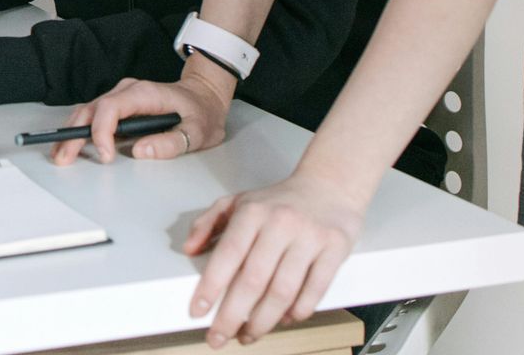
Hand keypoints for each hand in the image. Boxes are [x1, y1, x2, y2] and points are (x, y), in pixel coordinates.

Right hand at [50, 71, 229, 165]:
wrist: (205, 96)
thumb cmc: (201, 112)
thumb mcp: (197, 132)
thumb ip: (171, 143)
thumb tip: (139, 150)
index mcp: (144, 93)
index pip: (112, 107)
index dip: (102, 131)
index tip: (105, 156)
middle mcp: (127, 90)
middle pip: (92, 108)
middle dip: (75, 134)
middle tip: (64, 158)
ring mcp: (121, 96)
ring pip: (88, 111)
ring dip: (72, 132)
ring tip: (61, 154)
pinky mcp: (119, 105)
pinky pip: (94, 115)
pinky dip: (80, 130)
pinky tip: (71, 144)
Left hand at [184, 170, 366, 346]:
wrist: (330, 186)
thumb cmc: (280, 201)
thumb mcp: (238, 201)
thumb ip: (208, 222)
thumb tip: (189, 248)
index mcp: (253, 212)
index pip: (227, 254)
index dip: (211, 287)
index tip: (198, 311)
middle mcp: (280, 223)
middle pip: (253, 280)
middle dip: (232, 316)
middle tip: (218, 337)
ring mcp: (309, 237)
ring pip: (283, 291)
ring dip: (263, 321)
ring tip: (249, 335)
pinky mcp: (334, 249)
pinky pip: (315, 290)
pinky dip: (298, 312)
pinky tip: (284, 320)